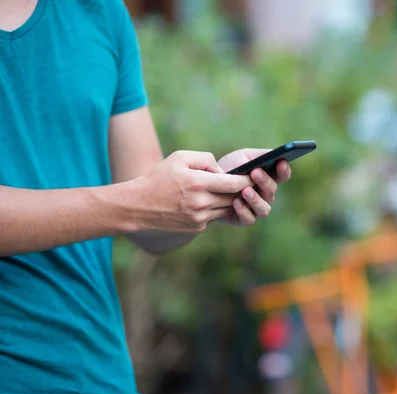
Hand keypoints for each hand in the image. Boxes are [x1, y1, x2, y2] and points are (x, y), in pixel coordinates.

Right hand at [132, 151, 252, 232]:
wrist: (139, 206)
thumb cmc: (159, 177)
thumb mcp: (179, 158)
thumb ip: (205, 159)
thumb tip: (222, 170)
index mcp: (198, 183)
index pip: (233, 184)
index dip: (246, 180)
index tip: (254, 175)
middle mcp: (201, 203)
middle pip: (232, 197)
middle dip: (240, 190)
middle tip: (245, 183)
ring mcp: (200, 218)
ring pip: (224, 208)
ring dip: (227, 200)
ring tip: (222, 190)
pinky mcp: (197, 228)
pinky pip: (213, 217)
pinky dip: (213, 209)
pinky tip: (204, 202)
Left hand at [217, 149, 291, 225]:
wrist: (208, 185)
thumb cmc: (229, 168)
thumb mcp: (243, 157)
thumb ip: (259, 155)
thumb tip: (274, 153)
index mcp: (268, 178)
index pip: (282, 175)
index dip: (284, 170)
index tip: (281, 162)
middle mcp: (265, 195)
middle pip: (272, 190)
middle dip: (265, 181)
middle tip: (255, 172)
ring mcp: (256, 208)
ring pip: (264, 208)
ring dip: (256, 199)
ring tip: (245, 191)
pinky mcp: (244, 219)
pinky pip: (249, 218)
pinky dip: (243, 211)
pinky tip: (235, 201)